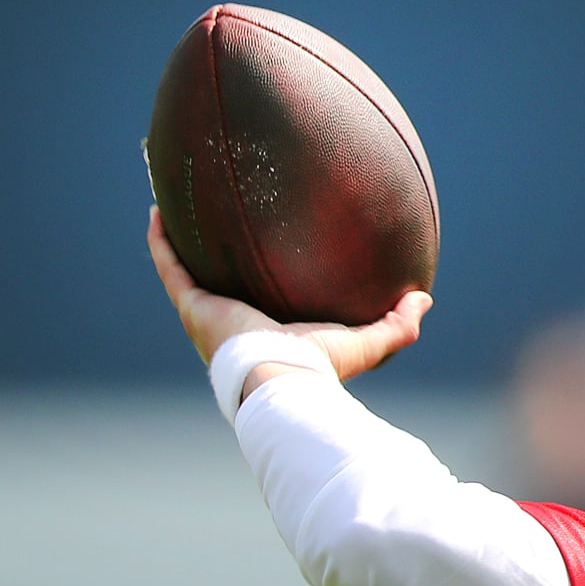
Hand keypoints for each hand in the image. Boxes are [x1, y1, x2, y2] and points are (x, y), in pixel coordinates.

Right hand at [148, 206, 431, 380]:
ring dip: (178, 241)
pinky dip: (161, 240)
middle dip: (216, 258)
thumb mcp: (368, 343)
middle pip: (221, 284)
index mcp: (269, 333)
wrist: (283, 379)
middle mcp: (234, 324)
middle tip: (217, 224)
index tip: (268, 253)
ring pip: (186, 270)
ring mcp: (208, 315)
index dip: (262, 281)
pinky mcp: (192, 305)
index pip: (264, 302)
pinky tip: (159, 208)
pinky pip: (169, 265)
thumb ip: (398, 323)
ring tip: (176, 207)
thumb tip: (424, 298)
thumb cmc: (323, 367)